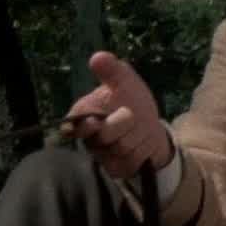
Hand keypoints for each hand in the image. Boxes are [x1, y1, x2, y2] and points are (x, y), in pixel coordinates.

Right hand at [65, 52, 171, 179]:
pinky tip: (142, 144)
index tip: (95, 120)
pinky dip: (143, 150)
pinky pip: (131, 161)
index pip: (75, 123)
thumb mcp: (125, 81)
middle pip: (105, 134)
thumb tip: (98, 57)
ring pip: (122, 147)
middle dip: (125, 122)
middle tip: (132, 115)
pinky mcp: (115, 168)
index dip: (86, 124)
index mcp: (83, 114)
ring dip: (138, 135)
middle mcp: (88, 137)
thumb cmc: (132, 100)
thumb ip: (112, 70)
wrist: (150, 127)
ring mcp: (101, 155)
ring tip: (138, 128)